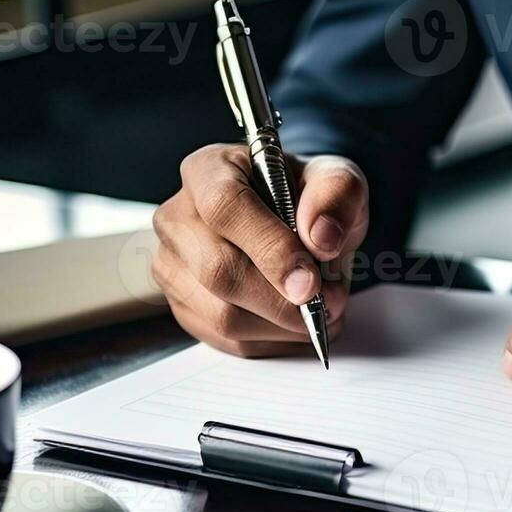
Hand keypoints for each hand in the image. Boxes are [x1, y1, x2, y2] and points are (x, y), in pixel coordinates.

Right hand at [151, 144, 369, 355]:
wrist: (297, 224)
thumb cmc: (309, 199)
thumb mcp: (338, 180)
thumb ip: (336, 195)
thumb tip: (321, 238)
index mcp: (210, 170)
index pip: (225, 207)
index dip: (269, 248)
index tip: (311, 281)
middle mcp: (178, 216)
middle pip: (217, 269)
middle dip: (282, 300)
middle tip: (329, 303)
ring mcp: (173, 264)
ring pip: (221, 314)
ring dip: (282, 325)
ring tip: (321, 312)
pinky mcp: (183, 304)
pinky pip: (227, 339)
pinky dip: (273, 341)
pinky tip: (297, 325)